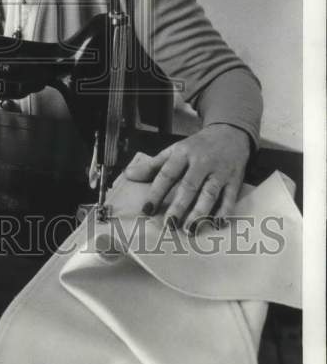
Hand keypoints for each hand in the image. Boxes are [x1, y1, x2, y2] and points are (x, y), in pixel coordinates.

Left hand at [122, 124, 251, 230]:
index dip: (156, 192)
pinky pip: (230, 198)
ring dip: (200, 213)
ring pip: (209, 193)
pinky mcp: (234, 181)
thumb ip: (152, 166)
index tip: (146, 210)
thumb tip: (129, 175)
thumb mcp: (174, 151)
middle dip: (178, 206)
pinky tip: (216, 225)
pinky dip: (224, 212)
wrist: (229, 134)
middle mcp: (201, 162)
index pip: (167, 174)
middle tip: (168, 225)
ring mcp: (219, 172)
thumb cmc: (196, 147)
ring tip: (189, 229)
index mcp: (183, 153)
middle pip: (189, 186)